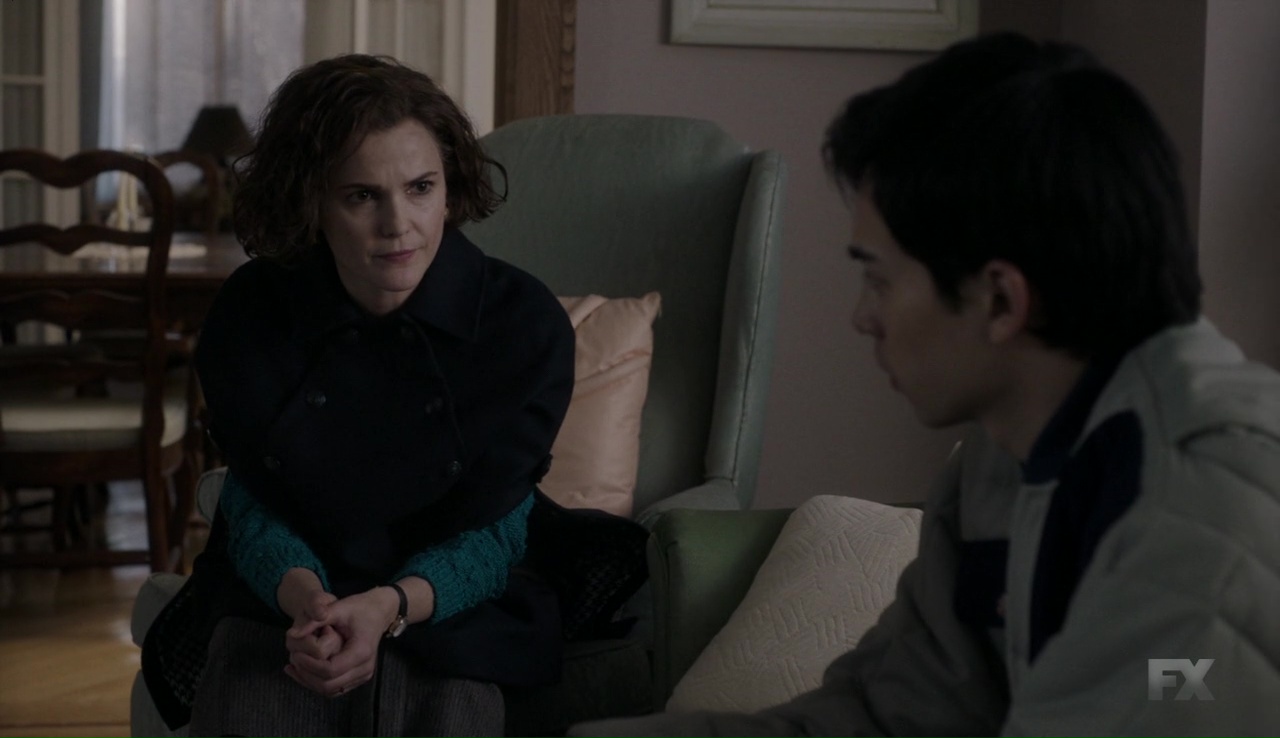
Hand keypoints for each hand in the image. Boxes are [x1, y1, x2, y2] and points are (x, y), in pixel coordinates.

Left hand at [283, 587, 399, 697]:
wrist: (379, 612)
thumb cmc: (360, 608)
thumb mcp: (338, 607)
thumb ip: (315, 620)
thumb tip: (292, 634)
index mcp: (362, 651)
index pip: (330, 670)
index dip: (310, 665)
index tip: (296, 654)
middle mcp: (365, 667)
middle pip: (329, 685)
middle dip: (307, 675)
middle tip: (293, 659)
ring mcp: (363, 675)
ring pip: (330, 690)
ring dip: (309, 681)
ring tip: (294, 665)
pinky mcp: (358, 678)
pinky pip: (334, 688)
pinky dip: (317, 682)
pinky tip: (303, 670)